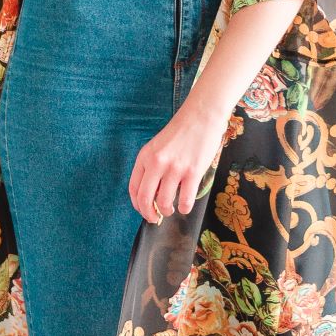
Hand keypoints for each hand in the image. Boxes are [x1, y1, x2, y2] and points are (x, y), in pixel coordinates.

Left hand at [128, 91, 229, 223]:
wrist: (201, 116)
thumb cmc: (181, 132)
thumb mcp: (158, 147)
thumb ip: (152, 167)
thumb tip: (152, 193)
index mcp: (145, 157)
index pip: (134, 188)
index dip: (137, 205)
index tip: (144, 210)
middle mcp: (157, 163)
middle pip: (145, 199)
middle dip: (149, 214)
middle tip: (155, 219)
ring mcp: (175, 168)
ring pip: (164, 202)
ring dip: (167, 211)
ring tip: (172, 210)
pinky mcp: (192, 172)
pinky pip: (185, 200)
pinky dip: (184, 208)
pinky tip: (185, 206)